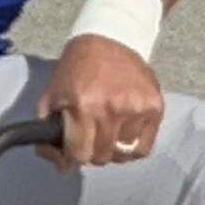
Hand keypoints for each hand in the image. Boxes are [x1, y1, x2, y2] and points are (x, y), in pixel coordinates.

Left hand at [38, 36, 164, 171]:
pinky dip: (133, 147)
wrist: (110, 38)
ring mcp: (136, 109)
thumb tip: (62, 166)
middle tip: (90, 135)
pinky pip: (143, 148)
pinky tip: (124, 133)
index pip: (79, 155)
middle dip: (92, 151)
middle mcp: (111, 109)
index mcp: (83, 106)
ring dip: (113, 148)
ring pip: (122, 154)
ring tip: (108, 129)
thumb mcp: (53, 95)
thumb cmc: (78, 68)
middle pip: (101, 157)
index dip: (73, 154)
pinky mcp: (155, 107)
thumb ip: (49, 133)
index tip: (73, 146)